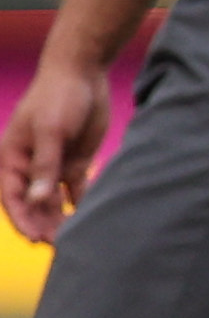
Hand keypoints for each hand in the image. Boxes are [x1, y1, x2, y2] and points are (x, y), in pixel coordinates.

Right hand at [1, 56, 106, 246]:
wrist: (82, 73)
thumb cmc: (57, 97)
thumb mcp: (50, 130)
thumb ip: (46, 164)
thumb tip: (39, 199)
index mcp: (13, 159)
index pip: (13, 197)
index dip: (23, 219)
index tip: (35, 237)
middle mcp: (30, 166)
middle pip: (33, 203)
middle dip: (42, 224)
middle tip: (58, 244)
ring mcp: (52, 165)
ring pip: (52, 201)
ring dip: (59, 219)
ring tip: (71, 238)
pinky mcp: (74, 161)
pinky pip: (74, 189)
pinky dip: (77, 204)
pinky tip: (86, 220)